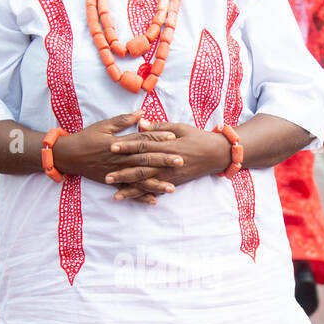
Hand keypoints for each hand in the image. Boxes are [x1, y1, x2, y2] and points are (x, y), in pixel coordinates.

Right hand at [53, 111, 183, 204]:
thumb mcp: (104, 125)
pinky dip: (140, 197)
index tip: (174, 137)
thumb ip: (123, 120)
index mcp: (119, 143)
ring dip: (156, 183)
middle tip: (181, 161)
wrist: (68, 156)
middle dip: (163, 161)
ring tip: (172, 188)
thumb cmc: (86, 138)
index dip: (158, 138)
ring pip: (139, 179)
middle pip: (145, 160)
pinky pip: (128, 191)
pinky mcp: (112, 182)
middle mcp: (120, 159)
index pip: (142, 139)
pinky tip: (154, 201)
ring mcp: (116, 172)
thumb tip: (141, 113)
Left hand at [107, 120, 230, 201]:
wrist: (217, 154)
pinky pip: (156, 190)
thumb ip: (159, 127)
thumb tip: (140, 123)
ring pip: (147, 183)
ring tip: (115, 194)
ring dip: (130, 189)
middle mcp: (166, 162)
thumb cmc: (198, 137)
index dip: (126, 146)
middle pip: (141, 167)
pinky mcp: (173, 182)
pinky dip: (145, 196)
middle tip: (105, 176)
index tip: (111, 146)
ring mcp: (170, 175)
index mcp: (167, 145)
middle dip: (123, 173)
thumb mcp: (180, 127)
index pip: (143, 145)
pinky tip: (134, 200)